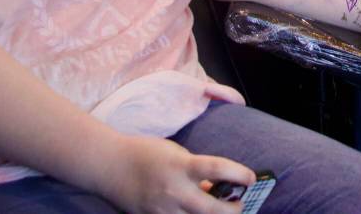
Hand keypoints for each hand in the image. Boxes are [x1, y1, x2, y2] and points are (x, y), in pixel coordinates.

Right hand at [98, 135, 254, 213]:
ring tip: (219, 209)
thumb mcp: (175, 154)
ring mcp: (163, 210)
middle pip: (213, 210)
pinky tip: (194, 211)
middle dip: (234, 210)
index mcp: (180, 166)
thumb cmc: (145, 153)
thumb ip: (196, 172)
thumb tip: (214, 189)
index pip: (217, 169)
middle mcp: (173, 191)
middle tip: (240, 204)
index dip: (239, 174)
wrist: (109, 166)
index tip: (251, 178)